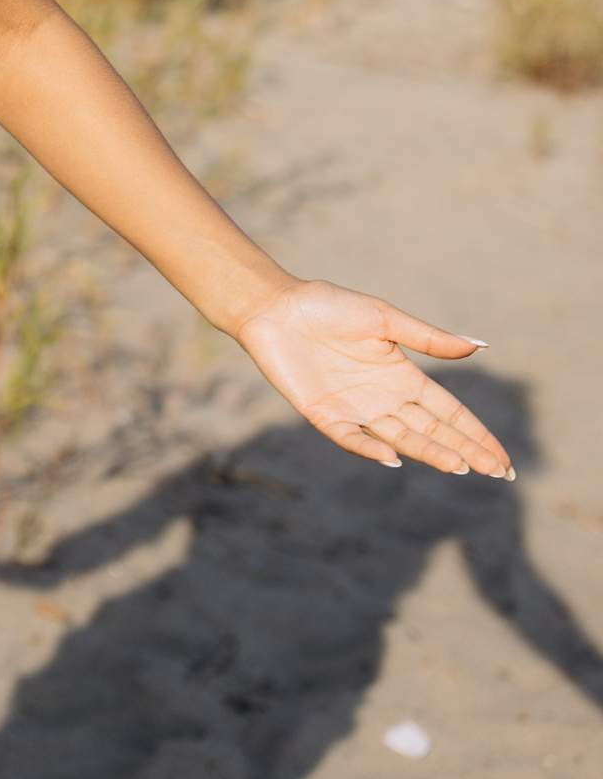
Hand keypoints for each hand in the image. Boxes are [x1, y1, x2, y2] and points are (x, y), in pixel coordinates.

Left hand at [234, 279, 513, 476]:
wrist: (276, 306)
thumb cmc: (328, 306)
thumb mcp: (384, 318)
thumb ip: (428, 338)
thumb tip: (480, 347)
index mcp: (403, 377)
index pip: (448, 412)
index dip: (476, 434)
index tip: (503, 459)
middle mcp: (383, 398)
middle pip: (432, 430)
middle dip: (464, 450)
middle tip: (497, 473)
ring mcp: (354, 409)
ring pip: (399, 438)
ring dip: (428, 452)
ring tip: (459, 466)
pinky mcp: (322, 413)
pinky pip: (350, 437)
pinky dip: (369, 447)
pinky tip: (393, 457)